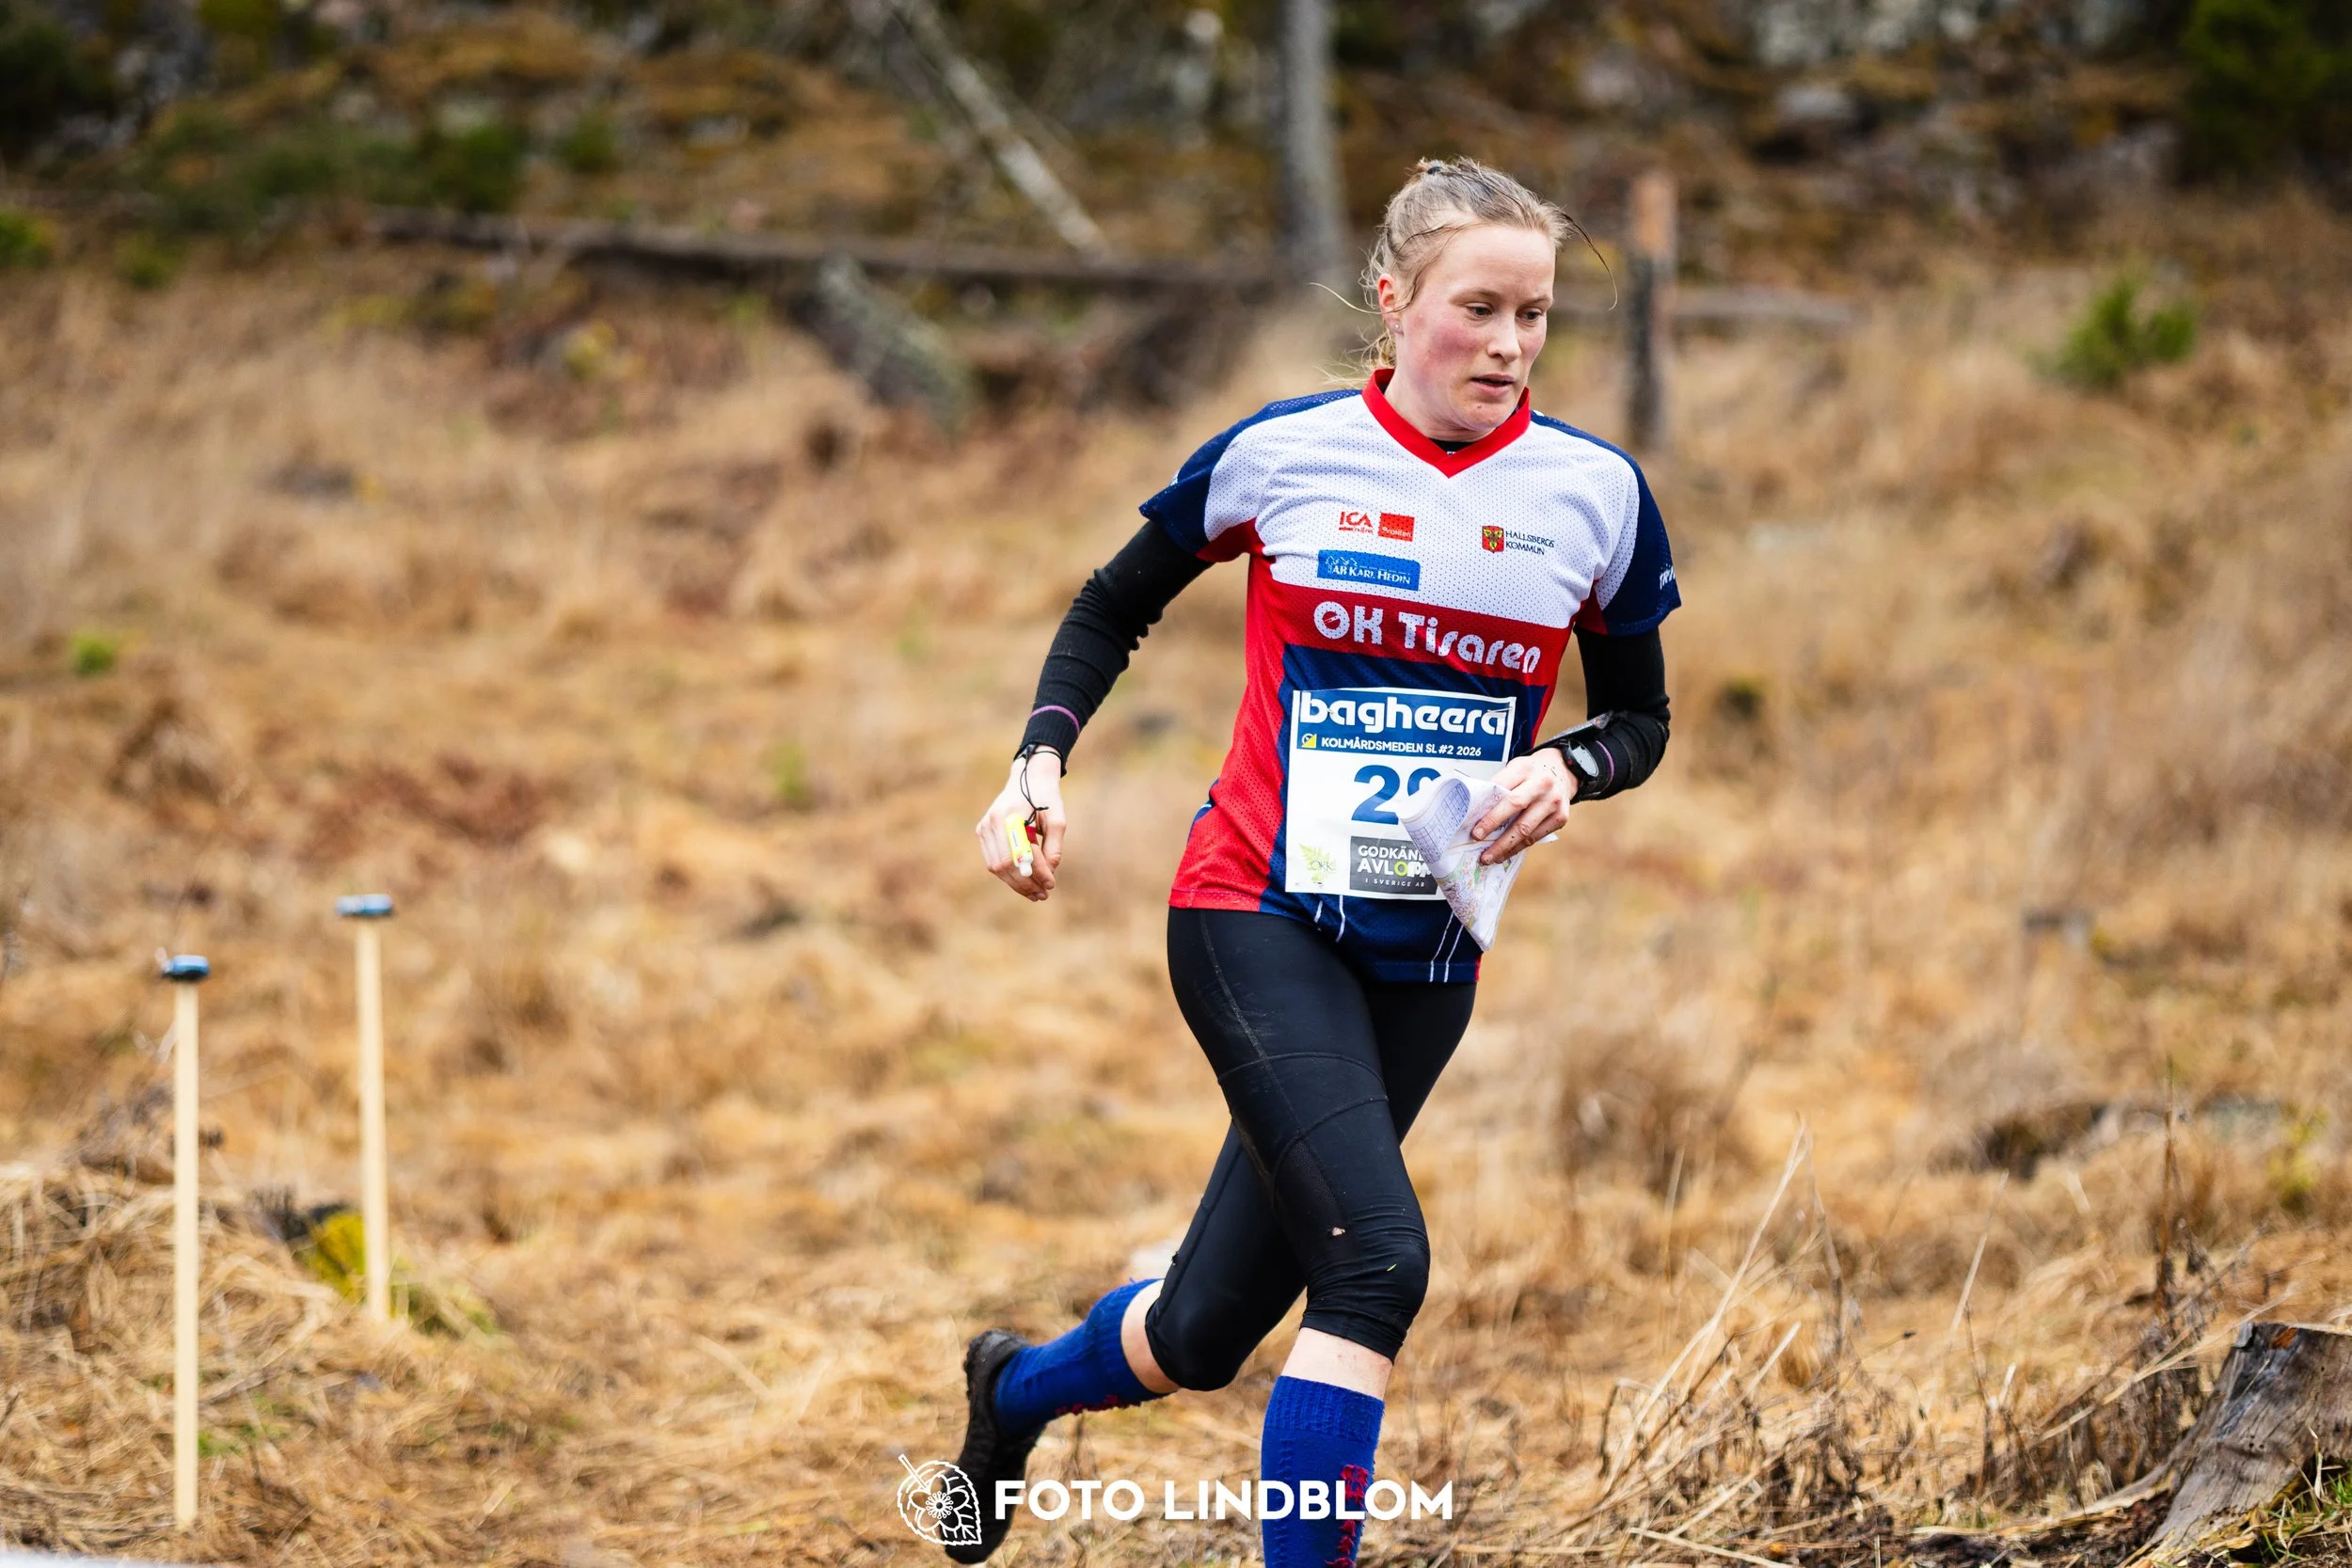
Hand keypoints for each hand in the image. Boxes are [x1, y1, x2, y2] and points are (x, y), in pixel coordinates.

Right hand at [976, 750, 1066, 901]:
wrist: (1028, 778)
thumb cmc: (1046, 798)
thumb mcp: (1057, 819)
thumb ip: (1054, 846)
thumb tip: (1049, 873)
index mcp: (1011, 814)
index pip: (1021, 854)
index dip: (1036, 873)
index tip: (1051, 884)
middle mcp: (993, 821)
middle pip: (1005, 865)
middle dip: (1025, 884)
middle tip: (1043, 895)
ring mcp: (984, 827)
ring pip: (996, 867)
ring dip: (1016, 884)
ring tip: (1036, 894)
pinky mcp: (982, 832)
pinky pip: (993, 861)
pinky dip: (1008, 875)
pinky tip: (1025, 883)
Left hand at [1470, 749, 1573, 864]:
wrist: (1562, 773)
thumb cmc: (1530, 775)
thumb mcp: (1514, 770)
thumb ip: (1498, 787)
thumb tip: (1474, 813)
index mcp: (1525, 768)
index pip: (1502, 787)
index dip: (1487, 808)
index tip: (1473, 825)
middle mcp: (1542, 784)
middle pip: (1514, 806)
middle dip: (1493, 824)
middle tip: (1476, 839)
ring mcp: (1554, 802)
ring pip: (1525, 828)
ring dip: (1504, 846)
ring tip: (1488, 857)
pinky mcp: (1561, 818)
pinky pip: (1535, 837)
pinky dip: (1517, 848)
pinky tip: (1504, 854)